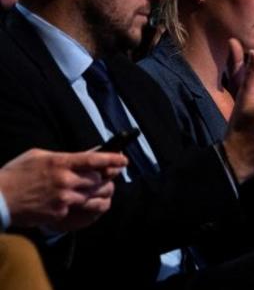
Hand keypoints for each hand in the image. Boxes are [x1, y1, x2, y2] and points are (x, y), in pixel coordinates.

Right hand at [0, 148, 126, 228]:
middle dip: (102, 179)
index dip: (112, 159)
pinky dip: (76, 205)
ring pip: (91, 195)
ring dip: (94, 193)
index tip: (124, 160)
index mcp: (60, 162)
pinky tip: (68, 201)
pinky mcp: (59, 212)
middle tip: (104, 178)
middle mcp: (65, 180)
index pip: (94, 160)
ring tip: (90, 190)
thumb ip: (64, 156)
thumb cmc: (16, 174)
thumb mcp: (39, 156)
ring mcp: (63, 198)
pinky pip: (77, 208)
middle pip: (97, 179)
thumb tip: (86, 154)